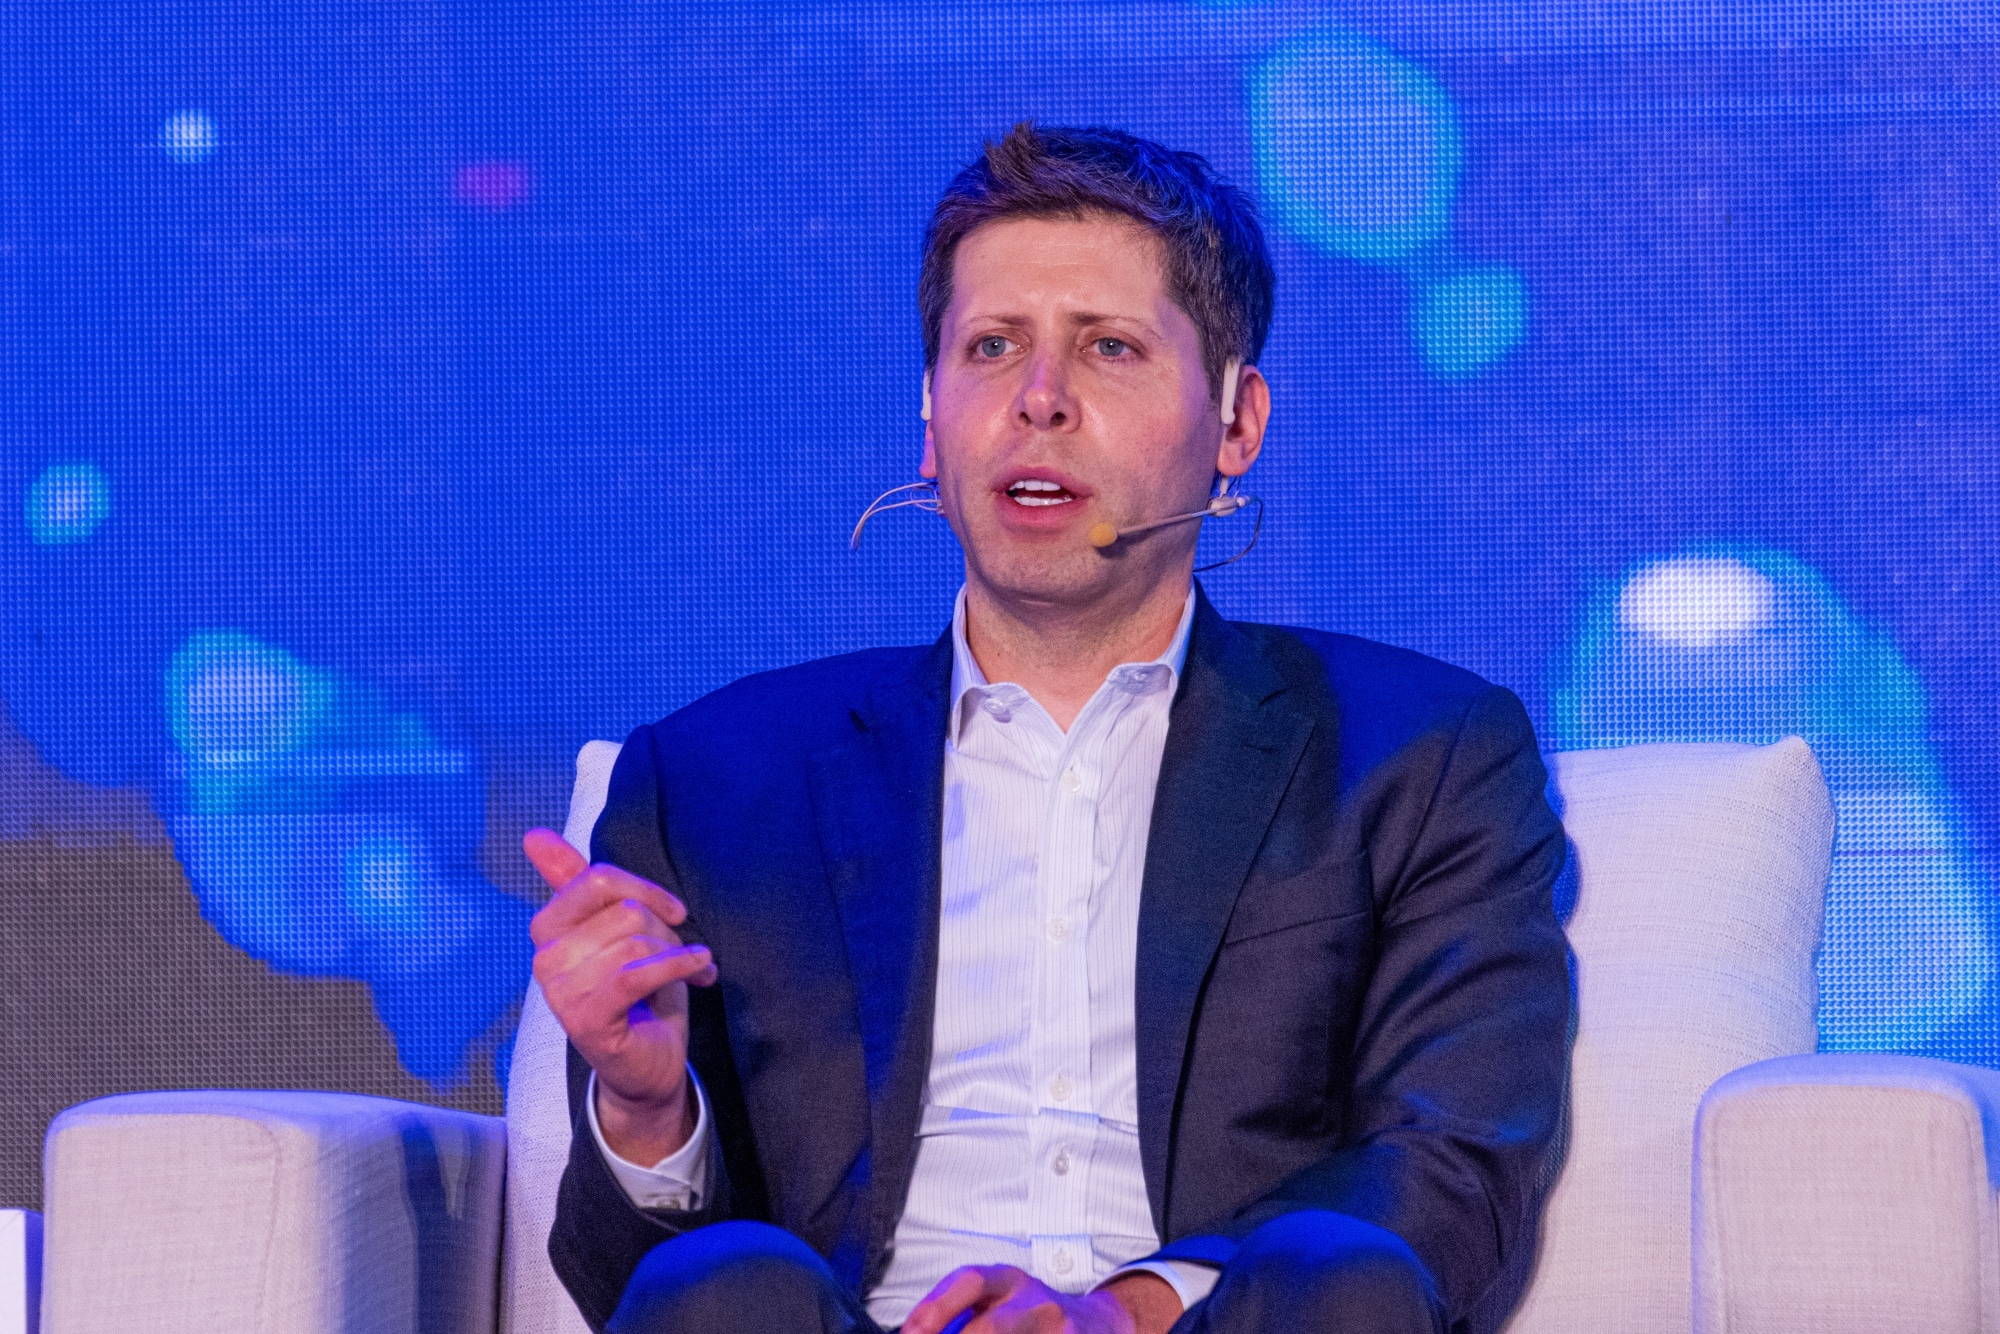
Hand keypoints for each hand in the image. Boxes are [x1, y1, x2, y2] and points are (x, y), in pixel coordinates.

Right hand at [525, 828, 717, 1163]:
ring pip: (634, 940)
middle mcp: (544, 959)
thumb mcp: (614, 929)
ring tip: (685, 972)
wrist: (648, 1065)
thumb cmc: (637, 993)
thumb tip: (533, 835)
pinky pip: (636, 973)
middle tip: (677, 953)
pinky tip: (701, 971)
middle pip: (623, 909)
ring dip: (674, 954)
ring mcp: (560, 992)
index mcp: (549, 929)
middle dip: (664, 928)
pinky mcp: (585, 1020)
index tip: (674, 911)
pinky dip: (679, 967)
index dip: (646, 890)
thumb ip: (578, 882)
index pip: (598, 878)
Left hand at [902, 1266, 1180, 1333]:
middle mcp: (1035, 1302)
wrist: (1099, 1324)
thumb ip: (960, 1311)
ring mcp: (1059, 1330)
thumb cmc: (1031, 1315)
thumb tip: (916, 1332)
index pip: (970, 1281)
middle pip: (991, 1328)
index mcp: (1009, 1281)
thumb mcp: (999, 1300)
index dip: (935, 1307)